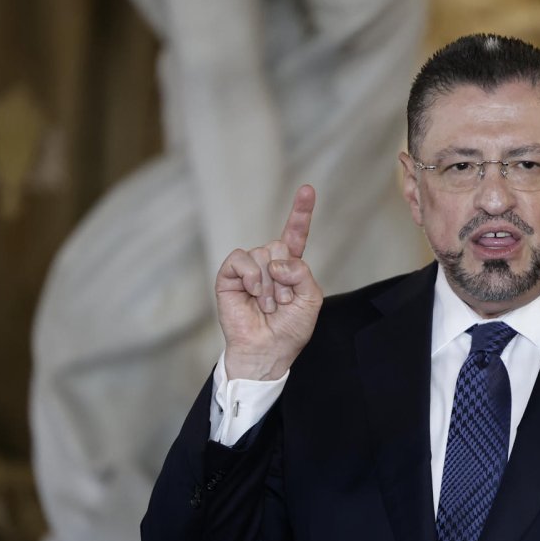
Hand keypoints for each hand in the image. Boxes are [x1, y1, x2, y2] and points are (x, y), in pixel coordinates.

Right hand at [216, 185, 322, 380]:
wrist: (268, 351)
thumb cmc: (290, 329)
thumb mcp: (311, 299)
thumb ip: (303, 272)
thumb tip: (277, 263)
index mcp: (289, 266)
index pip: (295, 234)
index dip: (301, 212)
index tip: (308, 189)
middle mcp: (267, 263)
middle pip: (279, 245)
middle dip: (285, 277)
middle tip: (282, 302)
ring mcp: (247, 268)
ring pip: (263, 253)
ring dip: (270, 285)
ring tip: (268, 305)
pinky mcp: (229, 276)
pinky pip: (241, 259)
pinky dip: (251, 276)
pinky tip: (253, 292)